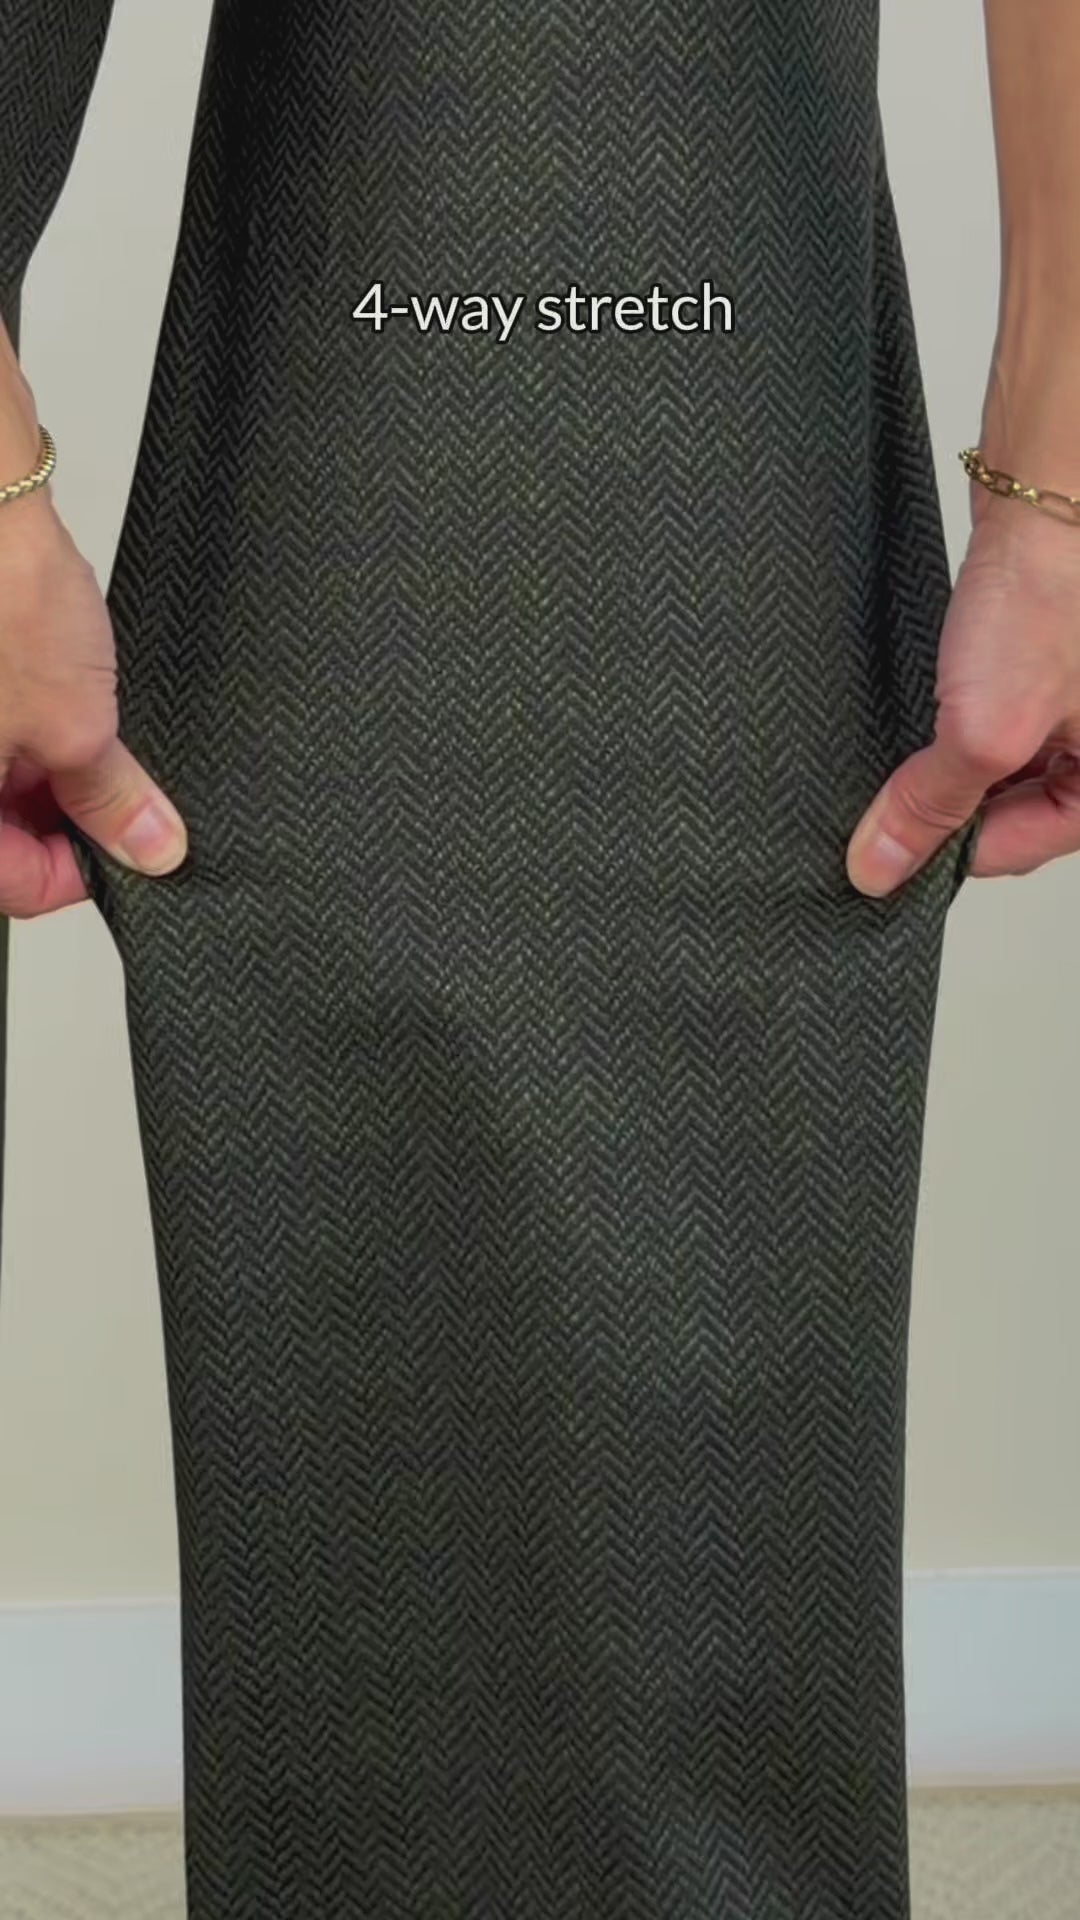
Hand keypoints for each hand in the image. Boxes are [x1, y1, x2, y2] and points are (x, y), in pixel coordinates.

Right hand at [0, 490, 186, 917]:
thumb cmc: (2, 591)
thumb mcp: (77, 721)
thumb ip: (111, 799)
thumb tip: (147, 846)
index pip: (9, 884)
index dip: (76, 875)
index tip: (127, 852)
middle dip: (61, 819)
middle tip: (118, 795)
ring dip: (44, 773)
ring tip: (86, 735)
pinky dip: (23, 726)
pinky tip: (57, 697)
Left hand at [846, 479, 1079, 895]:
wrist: (1051, 486)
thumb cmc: (1058, 590)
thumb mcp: (986, 729)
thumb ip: (932, 806)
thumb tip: (881, 867)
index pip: (1019, 848)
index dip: (945, 851)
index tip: (881, 851)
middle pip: (1011, 809)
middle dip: (949, 805)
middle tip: (886, 804)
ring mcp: (1075, 702)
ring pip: (999, 763)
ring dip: (947, 764)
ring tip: (906, 752)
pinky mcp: (1042, 663)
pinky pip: (997, 716)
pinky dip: (956, 720)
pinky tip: (925, 710)